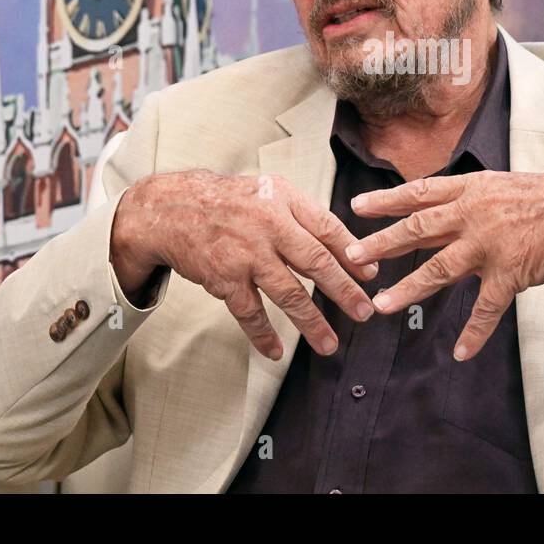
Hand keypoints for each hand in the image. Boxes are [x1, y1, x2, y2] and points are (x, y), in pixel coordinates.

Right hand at [110, 171, 375, 359]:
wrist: (172, 207)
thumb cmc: (232, 202)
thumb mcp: (271, 192)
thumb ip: (305, 216)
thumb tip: (348, 248)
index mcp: (285, 200)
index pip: (327, 228)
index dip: (352, 253)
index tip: (371, 276)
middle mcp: (268, 225)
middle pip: (315, 262)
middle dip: (344, 291)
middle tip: (364, 312)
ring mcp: (246, 253)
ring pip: (288, 293)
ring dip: (311, 322)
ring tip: (330, 344)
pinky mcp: (224, 277)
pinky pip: (249, 312)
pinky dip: (263, 334)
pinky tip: (276, 351)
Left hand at [345, 169, 543, 360]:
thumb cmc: (540, 196)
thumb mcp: (495, 185)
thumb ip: (462, 200)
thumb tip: (427, 208)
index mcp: (469, 191)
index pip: (418, 193)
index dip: (386, 200)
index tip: (356, 206)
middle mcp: (473, 215)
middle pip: (418, 229)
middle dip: (382, 244)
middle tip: (353, 257)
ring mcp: (489, 245)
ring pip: (440, 269)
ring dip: (409, 289)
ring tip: (383, 306)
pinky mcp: (509, 273)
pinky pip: (487, 308)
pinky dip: (474, 333)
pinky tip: (461, 352)